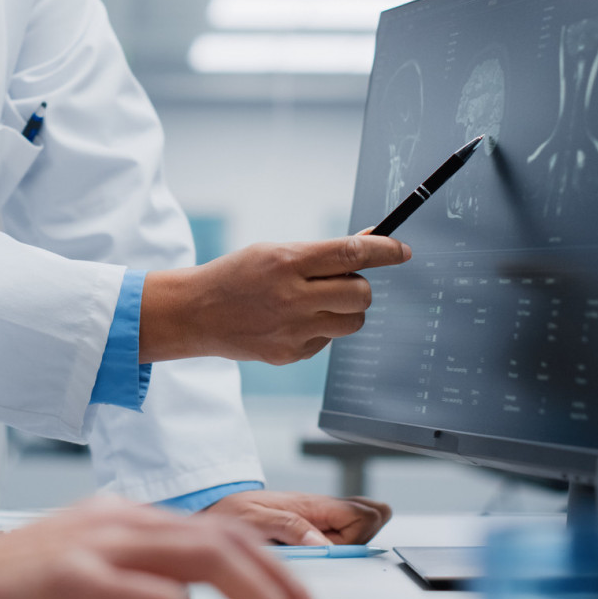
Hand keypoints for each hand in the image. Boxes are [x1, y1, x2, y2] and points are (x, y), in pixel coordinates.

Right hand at [0, 497, 330, 598]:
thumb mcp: (71, 581)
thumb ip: (128, 586)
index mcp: (118, 517)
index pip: (218, 528)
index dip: (273, 564)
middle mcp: (115, 519)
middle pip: (229, 539)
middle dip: (287, 585)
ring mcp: (97, 544)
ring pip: (211, 560)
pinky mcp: (76, 580)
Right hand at [140, 234, 412, 363]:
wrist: (196, 313)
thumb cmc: (237, 276)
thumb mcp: (273, 252)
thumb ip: (320, 253)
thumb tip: (368, 244)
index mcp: (288, 262)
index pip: (351, 253)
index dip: (385, 251)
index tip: (401, 250)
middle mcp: (293, 296)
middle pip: (361, 293)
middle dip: (360, 286)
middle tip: (341, 281)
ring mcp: (293, 329)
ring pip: (353, 321)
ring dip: (347, 310)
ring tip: (319, 302)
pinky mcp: (291, 354)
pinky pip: (328, 340)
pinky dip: (321, 329)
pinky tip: (292, 322)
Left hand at [202, 489, 391, 545]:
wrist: (216, 510)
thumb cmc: (231, 511)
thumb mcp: (252, 519)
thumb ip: (288, 527)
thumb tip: (323, 543)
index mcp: (312, 505)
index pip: (365, 513)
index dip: (360, 533)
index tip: (334, 548)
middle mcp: (322, 511)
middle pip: (371, 521)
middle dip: (359, 540)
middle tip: (326, 550)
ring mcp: (321, 520)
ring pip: (361, 531)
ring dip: (346, 546)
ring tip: (313, 552)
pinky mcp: (314, 530)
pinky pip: (344, 537)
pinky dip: (338, 547)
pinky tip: (315, 553)